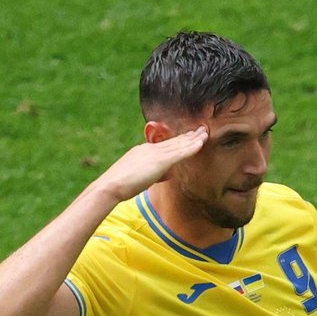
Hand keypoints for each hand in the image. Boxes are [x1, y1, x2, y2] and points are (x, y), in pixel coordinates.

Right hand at [92, 126, 207, 201]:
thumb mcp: (139, 177)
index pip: (165, 145)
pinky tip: (201, 143)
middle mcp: (150, 149)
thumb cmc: (121, 186)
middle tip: (201, 129)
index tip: (189, 136)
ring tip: (205, 132)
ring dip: (194, 138)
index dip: (179, 140)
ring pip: (179, 144)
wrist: (111, 185)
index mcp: (144, 151)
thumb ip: (154, 174)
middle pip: (174, 141)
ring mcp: (155, 153)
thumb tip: (165, 175)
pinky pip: (180, 152)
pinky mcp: (160, 160)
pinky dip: (191, 147)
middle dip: (189, 136)